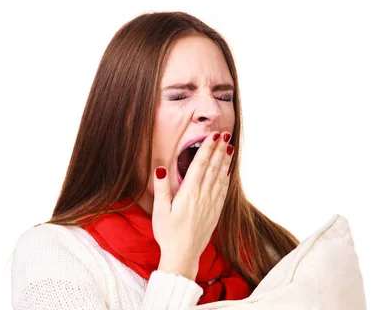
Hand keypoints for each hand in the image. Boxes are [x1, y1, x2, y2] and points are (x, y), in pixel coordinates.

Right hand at [151, 131, 233, 279]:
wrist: (183, 255)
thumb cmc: (168, 233)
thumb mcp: (159, 211)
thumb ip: (161, 188)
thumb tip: (161, 168)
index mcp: (189, 193)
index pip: (200, 165)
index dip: (207, 148)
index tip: (212, 135)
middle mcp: (203, 196)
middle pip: (213, 167)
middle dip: (219, 149)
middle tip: (224, 134)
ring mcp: (211, 204)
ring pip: (220, 177)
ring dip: (225, 160)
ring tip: (229, 146)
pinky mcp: (215, 212)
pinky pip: (223, 190)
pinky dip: (226, 178)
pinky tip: (228, 171)